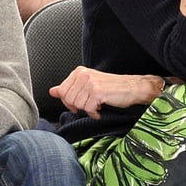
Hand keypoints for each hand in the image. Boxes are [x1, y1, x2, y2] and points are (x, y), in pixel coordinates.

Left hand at [50, 66, 165, 118]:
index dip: (70, 102)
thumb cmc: (113, 88)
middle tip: (90, 106)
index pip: (63, 91)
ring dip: (88, 110)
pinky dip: (95, 113)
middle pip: (68, 99)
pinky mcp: (97, 92)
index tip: (79, 103)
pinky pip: (88, 109)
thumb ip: (68, 88)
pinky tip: (101, 110)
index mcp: (79, 72)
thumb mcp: (88, 86)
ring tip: (97, 106)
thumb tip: (52, 91)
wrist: (133, 88)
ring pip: (77, 105)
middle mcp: (83, 75)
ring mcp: (90, 83)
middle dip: (79, 107)